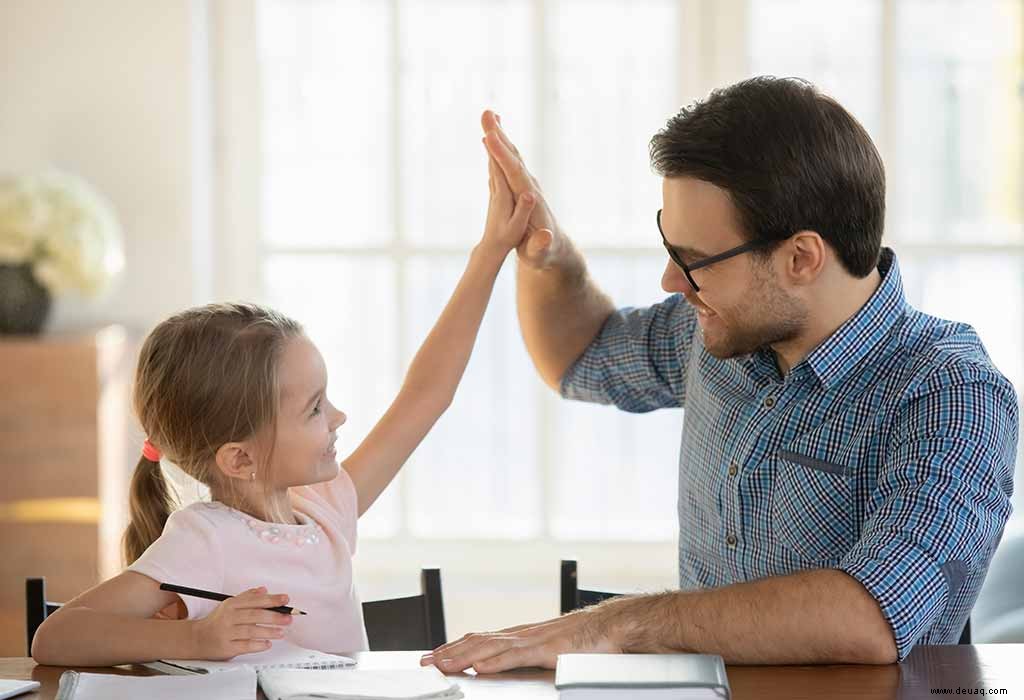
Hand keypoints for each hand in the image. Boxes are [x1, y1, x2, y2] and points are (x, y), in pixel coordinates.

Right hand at [191, 586, 293, 659]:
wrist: (196, 638)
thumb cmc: (216, 621)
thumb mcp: (229, 605)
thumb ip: (247, 597)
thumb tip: (263, 590)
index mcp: (232, 605)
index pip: (255, 600)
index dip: (272, 599)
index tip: (285, 599)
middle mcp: (229, 617)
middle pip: (255, 615)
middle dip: (274, 616)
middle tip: (288, 618)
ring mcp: (227, 632)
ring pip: (251, 630)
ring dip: (268, 631)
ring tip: (281, 632)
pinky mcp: (226, 647)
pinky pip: (245, 645)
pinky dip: (257, 645)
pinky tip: (267, 644)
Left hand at [419, 608, 621, 673]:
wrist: (614, 627)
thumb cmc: (587, 640)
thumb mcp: (551, 650)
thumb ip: (529, 657)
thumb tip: (508, 667)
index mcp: (522, 636)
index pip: (480, 639)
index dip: (455, 647)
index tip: (434, 655)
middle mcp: (522, 634)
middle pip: (478, 640)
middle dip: (449, 651)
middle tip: (424, 662)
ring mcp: (534, 640)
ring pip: (490, 647)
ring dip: (463, 656)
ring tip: (441, 664)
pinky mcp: (547, 649)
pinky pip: (516, 656)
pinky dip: (495, 661)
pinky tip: (480, 668)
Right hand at [480, 110, 561, 269]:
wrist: (554, 249)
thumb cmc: (544, 254)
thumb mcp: (541, 255)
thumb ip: (541, 246)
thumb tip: (544, 235)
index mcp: (532, 202)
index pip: (515, 174)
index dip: (502, 156)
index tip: (489, 138)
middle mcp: (530, 188)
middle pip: (514, 158)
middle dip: (500, 136)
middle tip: (486, 114)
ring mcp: (526, 185)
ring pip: (512, 156)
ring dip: (500, 136)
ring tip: (488, 115)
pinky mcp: (521, 186)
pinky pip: (508, 162)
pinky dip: (500, 147)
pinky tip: (491, 136)